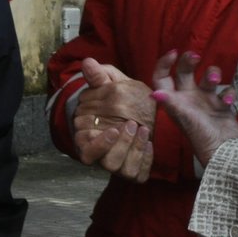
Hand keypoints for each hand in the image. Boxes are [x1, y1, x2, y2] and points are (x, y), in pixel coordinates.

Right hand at [72, 58, 154, 181]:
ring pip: (124, 170)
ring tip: (143, 129)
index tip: (113, 130)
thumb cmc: (117, 99)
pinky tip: (150, 144)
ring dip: (134, 150)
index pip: (87, 153)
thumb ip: (99, 77)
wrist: (136, 109)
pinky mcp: (136, 170)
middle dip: (121, 146)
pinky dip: (145, 160)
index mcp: (91, 140)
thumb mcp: (109, 86)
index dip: (98, 146)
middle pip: (108, 163)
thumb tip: (88, 62)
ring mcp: (120, 165)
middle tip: (132, 124)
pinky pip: (139, 174)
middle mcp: (104, 156)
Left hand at [150, 50, 237, 165]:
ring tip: (214, 81)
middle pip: (185, 71)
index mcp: (175, 100)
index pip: (162, 78)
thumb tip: (154, 94)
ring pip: (209, 76)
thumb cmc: (201, 137)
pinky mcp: (222, 105)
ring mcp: (206, 100)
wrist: (224, 152)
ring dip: (213, 73)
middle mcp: (188, 98)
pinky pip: (226, 90)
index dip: (164, 64)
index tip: (173, 53)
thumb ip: (172, 104)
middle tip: (195, 56)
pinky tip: (228, 102)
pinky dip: (229, 93)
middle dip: (189, 60)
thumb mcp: (185, 119)